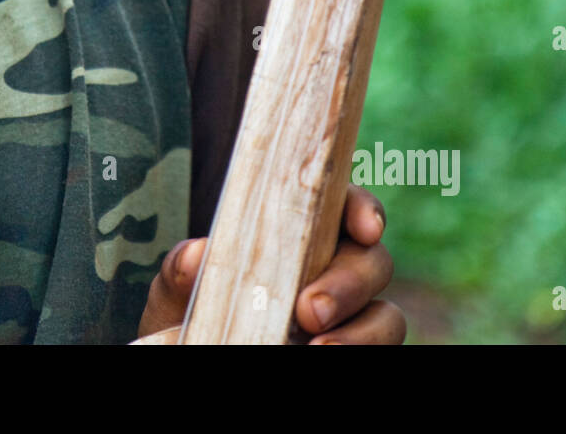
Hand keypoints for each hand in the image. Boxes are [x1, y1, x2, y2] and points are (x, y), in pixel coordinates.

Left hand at [137, 184, 404, 342]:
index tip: (364, 228)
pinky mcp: (354, 348)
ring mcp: (351, 318)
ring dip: (361, 333)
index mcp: (303, 235)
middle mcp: (336, 271)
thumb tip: (197, 254)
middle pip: (374, 262)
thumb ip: (184, 269)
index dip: (364, 209)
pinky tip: (321, 358)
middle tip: (309, 310)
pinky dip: (359, 352)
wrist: (191, 345)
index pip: (347, 207)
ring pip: (387, 316)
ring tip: (317, 350)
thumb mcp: (178, 289)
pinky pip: (377, 354)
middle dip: (349, 282)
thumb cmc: (192, 311)